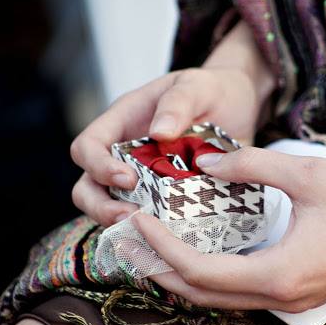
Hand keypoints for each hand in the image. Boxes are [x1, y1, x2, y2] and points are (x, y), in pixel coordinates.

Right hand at [70, 67, 262, 226]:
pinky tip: (173, 238)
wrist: (238, 108)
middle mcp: (124, 155)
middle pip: (88, 187)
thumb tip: (159, 132)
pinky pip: (148, 221)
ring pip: (112, 209)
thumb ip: (178, 103)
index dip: (98, 166)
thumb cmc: (210, 91)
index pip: (87, 146)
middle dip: (101, 207)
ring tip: (151, 232)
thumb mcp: (197, 87)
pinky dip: (154, 231)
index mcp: (122, 123)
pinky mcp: (164, 200)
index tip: (128, 178)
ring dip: (124, 224)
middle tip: (130, 217)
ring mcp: (142, 180)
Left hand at [133, 147, 325, 312]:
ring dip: (184, 274)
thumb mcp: (309, 173)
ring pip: (221, 298)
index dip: (162, 248)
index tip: (137, 221)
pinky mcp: (302, 288)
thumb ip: (251, 165)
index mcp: (280, 274)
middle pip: (203, 295)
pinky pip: (243, 290)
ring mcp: (294, 298)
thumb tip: (206, 159)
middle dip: (161, 269)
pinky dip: (213, 274)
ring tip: (155, 246)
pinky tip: (203, 249)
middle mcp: (282, 297)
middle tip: (130, 240)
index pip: (199, 272)